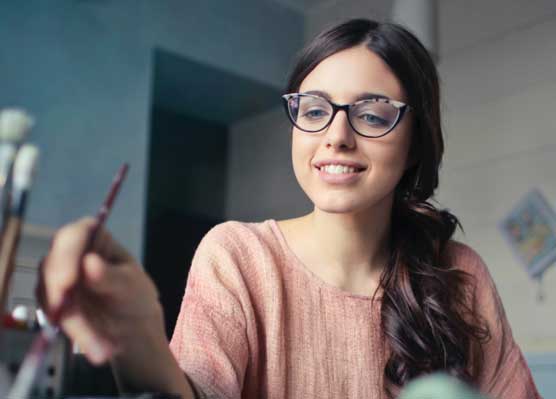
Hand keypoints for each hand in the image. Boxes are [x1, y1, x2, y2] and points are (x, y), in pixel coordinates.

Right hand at [38, 217, 164, 364]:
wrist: (131, 328)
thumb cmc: (135, 297)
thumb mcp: (131, 286)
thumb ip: (110, 276)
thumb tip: (89, 262)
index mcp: (97, 239)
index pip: (75, 234)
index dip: (66, 254)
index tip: (67, 281)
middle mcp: (73, 253)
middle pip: (52, 262)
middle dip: (58, 291)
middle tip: (67, 317)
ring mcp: (58, 276)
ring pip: (47, 291)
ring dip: (69, 319)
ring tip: (96, 341)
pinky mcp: (52, 300)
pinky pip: (49, 312)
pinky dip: (69, 330)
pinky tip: (91, 342)